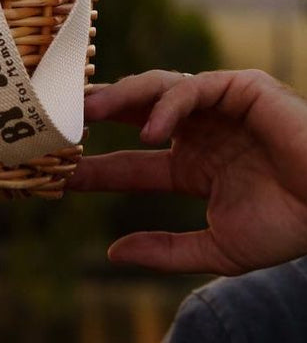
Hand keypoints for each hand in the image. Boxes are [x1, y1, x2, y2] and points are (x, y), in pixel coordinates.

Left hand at [71, 68, 306, 274]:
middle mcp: (200, 131)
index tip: (58, 173)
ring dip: (119, 97)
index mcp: (194, 164)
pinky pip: (193, 88)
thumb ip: (167, 250)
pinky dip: (169, 105)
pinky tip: (151, 130)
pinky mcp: (240, 88)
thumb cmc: (288, 227)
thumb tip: (113, 254)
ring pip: (155, 90)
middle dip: (96, 116)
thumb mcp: (218, 247)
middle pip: (134, 113)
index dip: (97, 168)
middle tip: (57, 122)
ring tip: (88, 112)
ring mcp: (218, 107)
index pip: (132, 163)